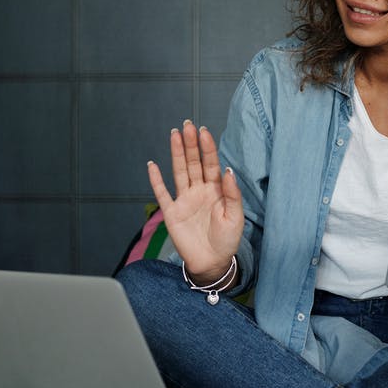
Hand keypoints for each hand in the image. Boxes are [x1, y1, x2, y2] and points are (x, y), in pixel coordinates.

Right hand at [146, 120, 243, 283]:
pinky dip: (156, 180)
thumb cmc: (227, 240)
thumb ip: (232, 194)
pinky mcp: (172, 213)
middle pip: (193, 163)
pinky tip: (152, 165)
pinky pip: (162, 194)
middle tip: (187, 125)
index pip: (211, 164)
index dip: (207, 148)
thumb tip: (228, 171)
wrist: (212, 263)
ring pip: (179, 172)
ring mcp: (184, 200)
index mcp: (216, 190)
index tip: (204, 131)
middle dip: (191, 144)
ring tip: (174, 134)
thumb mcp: (235, 217)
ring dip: (176, 154)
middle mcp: (199, 191)